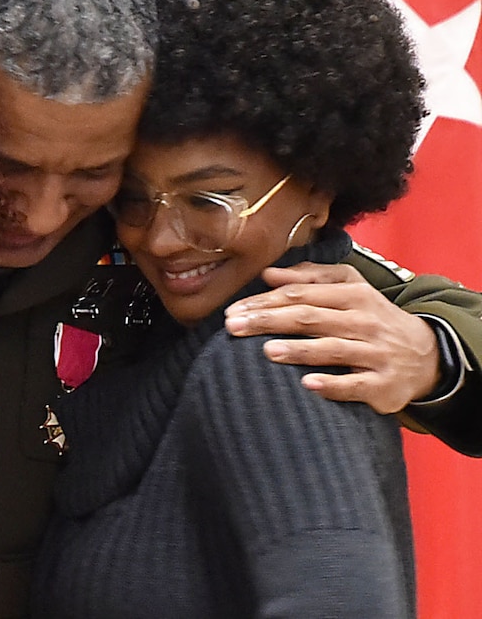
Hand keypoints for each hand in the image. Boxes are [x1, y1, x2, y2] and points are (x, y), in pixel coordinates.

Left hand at [224, 262, 439, 413]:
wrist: (427, 357)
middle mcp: (365, 322)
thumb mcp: (351, 289)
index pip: (301, 295)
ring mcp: (376, 354)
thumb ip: (310, 278)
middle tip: (234, 327)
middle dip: (269, 321)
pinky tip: (307, 384)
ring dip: (299, 350)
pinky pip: (355, 386)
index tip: (233, 310)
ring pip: (332, 350)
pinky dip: (332, 385)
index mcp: (353, 295)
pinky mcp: (383, 385)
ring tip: (266, 350)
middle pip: (310, 318)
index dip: (265, 302)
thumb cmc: (372, 318)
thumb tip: (268, 274)